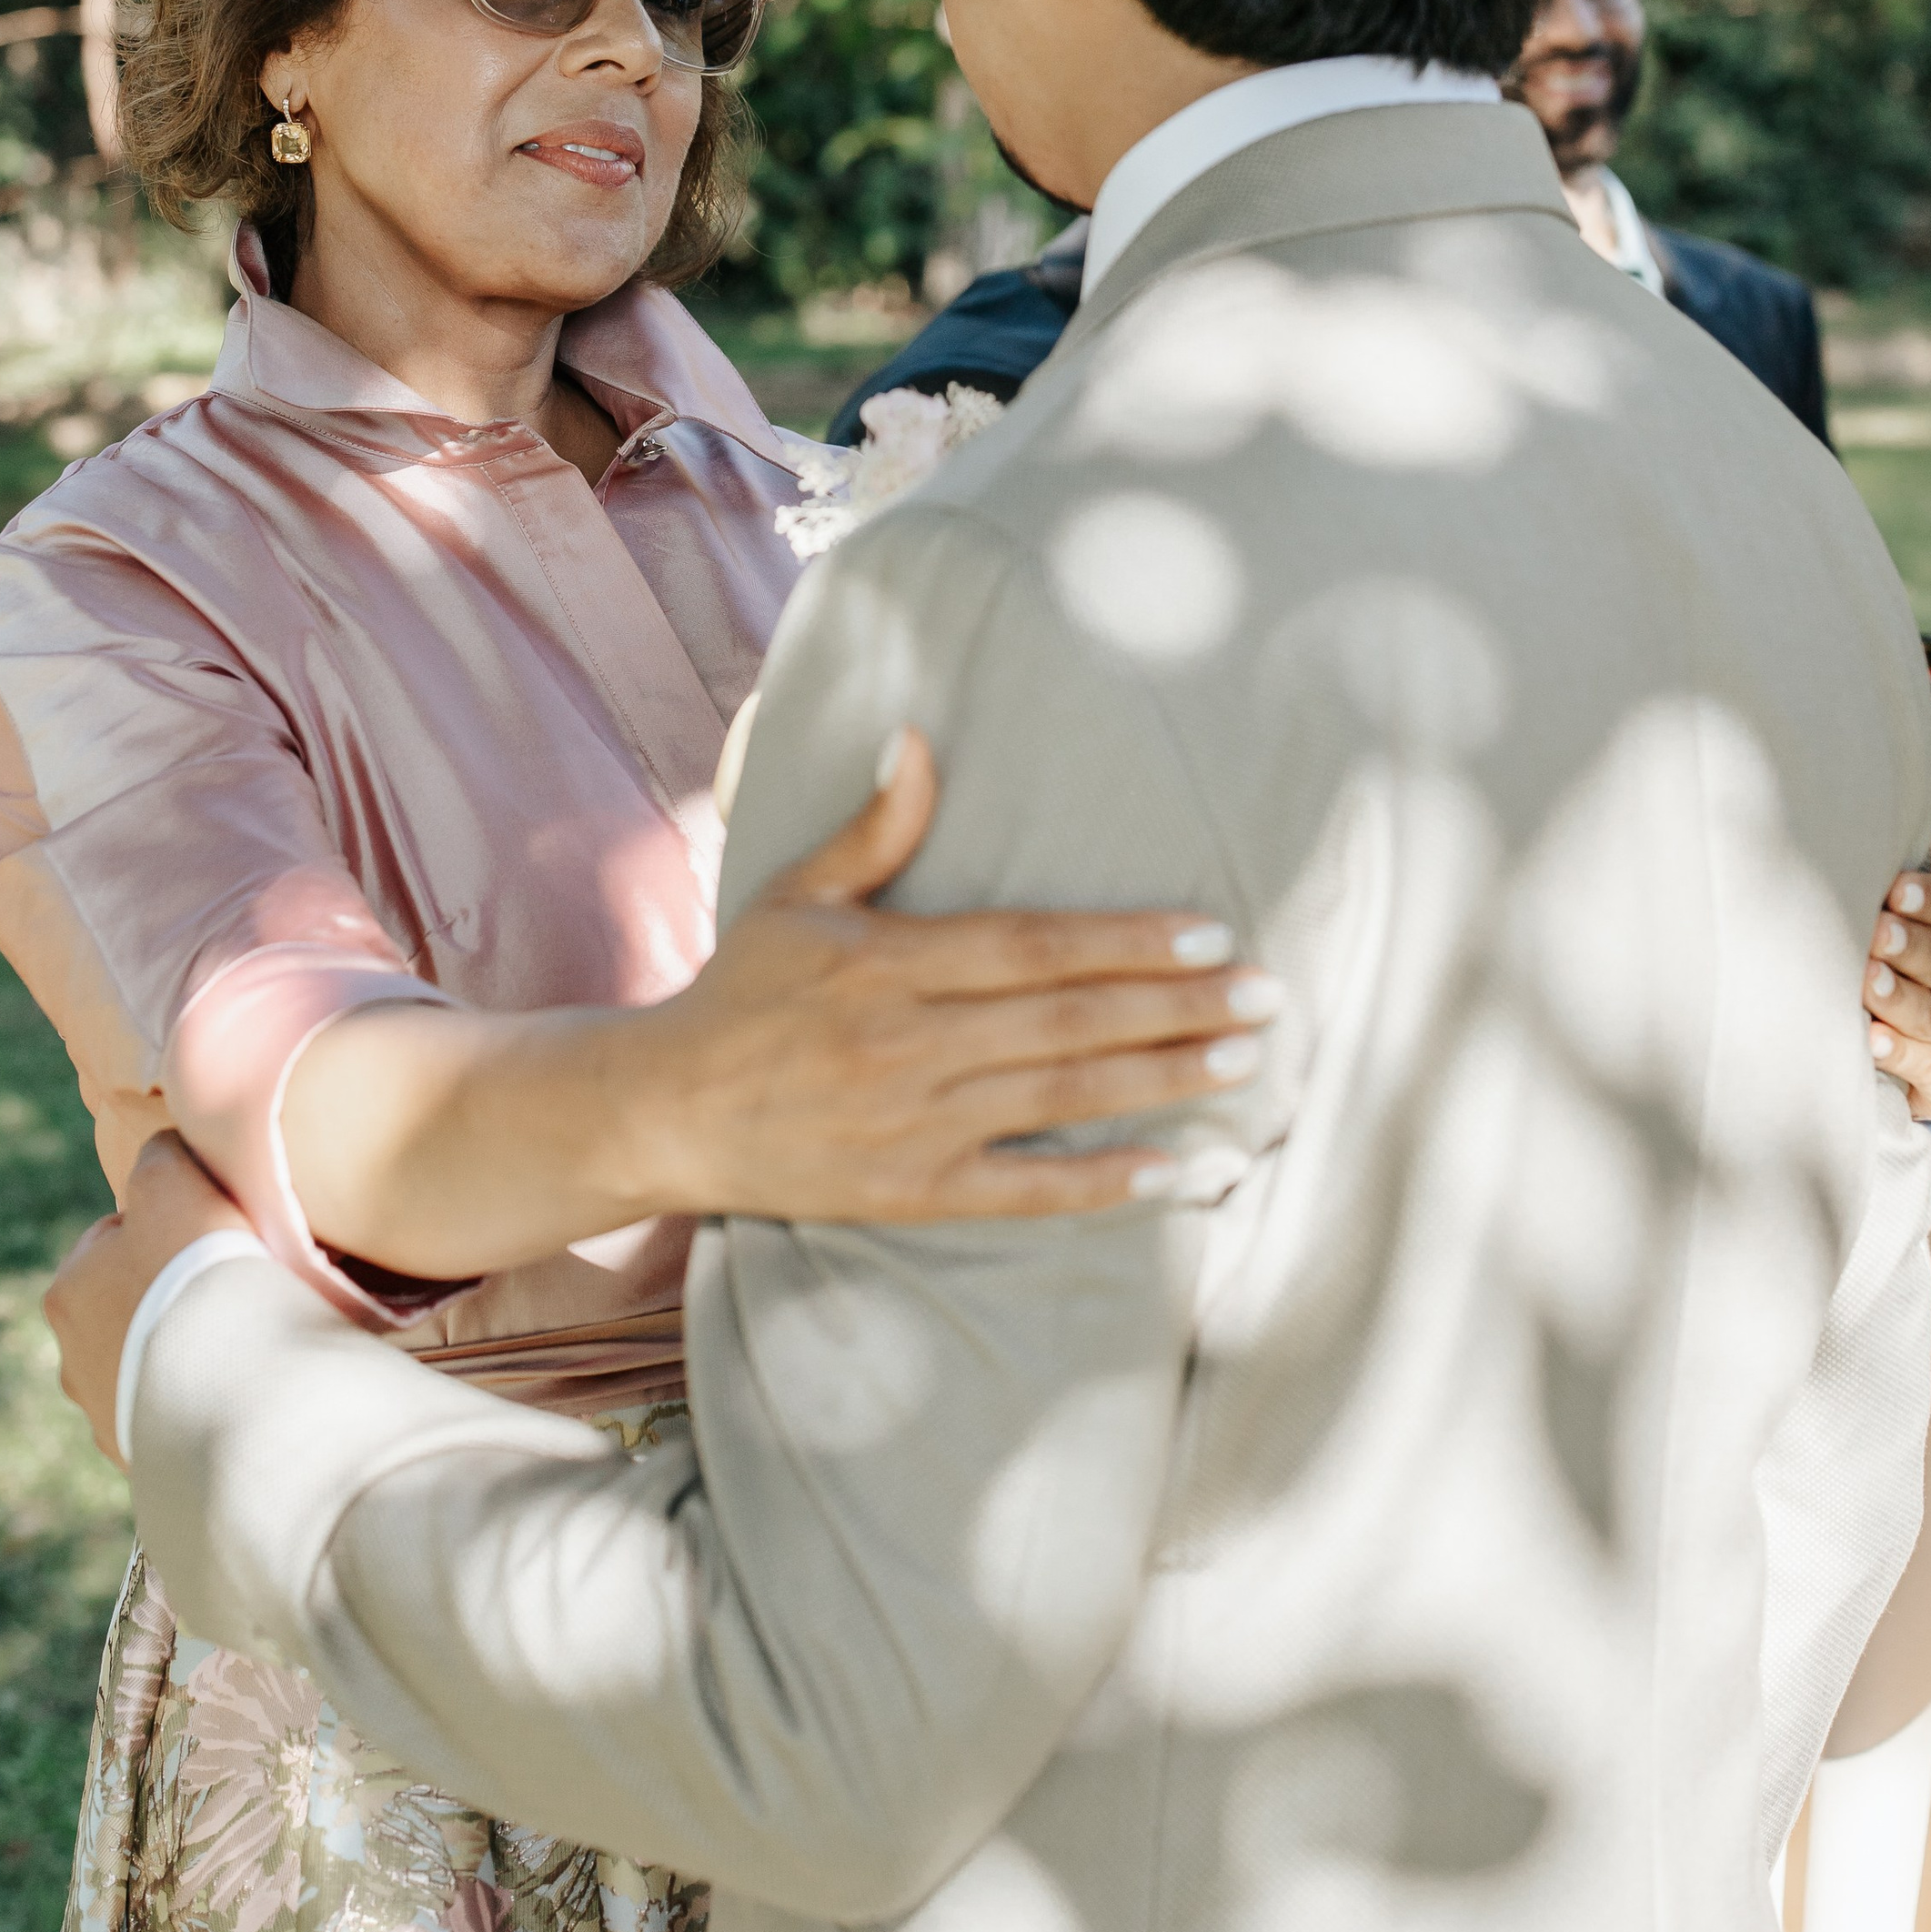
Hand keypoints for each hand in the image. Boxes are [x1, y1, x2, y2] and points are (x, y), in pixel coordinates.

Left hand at [44, 1130, 248, 1465]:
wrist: (227, 1383)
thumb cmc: (196, 1269)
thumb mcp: (173, 1178)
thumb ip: (159, 1157)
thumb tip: (161, 1151)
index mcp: (66, 1289)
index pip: (116, 1238)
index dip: (168, 1228)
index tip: (211, 1234)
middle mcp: (71, 1360)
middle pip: (129, 1305)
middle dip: (168, 1296)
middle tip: (228, 1287)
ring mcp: (106, 1418)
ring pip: (150, 1363)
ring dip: (183, 1351)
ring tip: (240, 1339)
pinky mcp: (145, 1461)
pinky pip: (176, 1414)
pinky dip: (200, 1398)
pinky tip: (237, 1384)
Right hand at [614, 728, 1279, 1222]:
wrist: (664, 1113)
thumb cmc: (742, 991)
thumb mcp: (796, 894)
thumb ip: (873, 828)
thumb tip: (921, 739)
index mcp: (888, 963)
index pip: (1031, 948)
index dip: (1124, 942)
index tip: (1207, 932)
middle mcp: (909, 1044)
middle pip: (1068, 1022)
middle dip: (1175, 1007)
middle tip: (1266, 994)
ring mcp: (914, 1125)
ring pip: (1062, 1099)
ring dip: (1161, 1080)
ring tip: (1243, 1061)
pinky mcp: (912, 1192)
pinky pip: (1026, 1192)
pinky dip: (1106, 1185)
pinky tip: (1180, 1173)